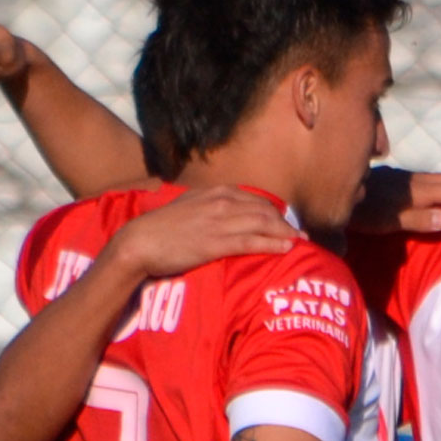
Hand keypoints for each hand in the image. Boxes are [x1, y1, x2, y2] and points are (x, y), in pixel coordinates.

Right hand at [104, 185, 304, 278]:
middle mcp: (222, 203)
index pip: (256, 200)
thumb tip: (225, 213)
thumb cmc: (161, 229)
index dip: (275, 212)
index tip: (286, 222)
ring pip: (264, 224)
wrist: (139, 242)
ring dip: (286, 233)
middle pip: (265, 211)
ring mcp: (220, 222)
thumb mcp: (189, 207)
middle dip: (286, 223)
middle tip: (301, 234)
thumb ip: (210, 207)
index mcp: (216, 193)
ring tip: (301, 242)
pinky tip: (287, 248)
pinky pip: (253, 242)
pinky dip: (273, 244)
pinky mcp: (216, 242)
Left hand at [351, 166, 440, 233]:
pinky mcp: (393, 181)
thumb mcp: (384, 222)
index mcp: (413, 191)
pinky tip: (438, 197)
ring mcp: (401, 179)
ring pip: (438, 180)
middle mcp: (411, 181)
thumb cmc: (355, 213)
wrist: (324, 191)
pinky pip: (427, 182)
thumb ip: (415, 220)